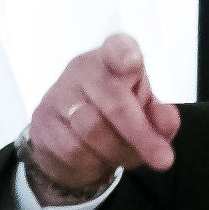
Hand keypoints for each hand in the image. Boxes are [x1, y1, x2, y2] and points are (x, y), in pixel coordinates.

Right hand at [26, 33, 180, 203]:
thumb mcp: (147, 113)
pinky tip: (100, 158)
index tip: (133, 62)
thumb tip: (167, 121)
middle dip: (141, 134)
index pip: (118, 47)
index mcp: (114, 58)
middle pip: (113, 100)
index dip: (125, 54)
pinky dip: (94, 162)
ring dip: (119, 151)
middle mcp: (83, 69)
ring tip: (128, 156)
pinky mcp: (41, 122)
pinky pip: (73, 150)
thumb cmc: (118, 112)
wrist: (72, 139)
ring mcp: (58, 94)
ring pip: (92, 129)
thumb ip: (161, 116)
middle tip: (164, 160)